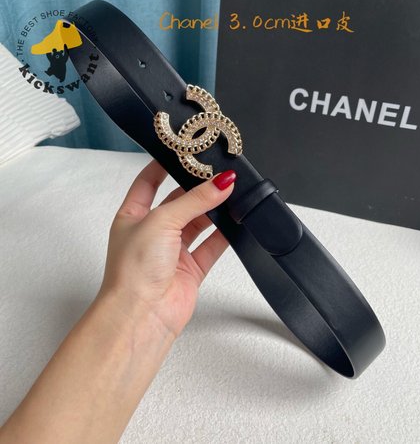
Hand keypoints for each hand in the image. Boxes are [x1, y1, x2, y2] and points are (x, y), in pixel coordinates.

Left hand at [98, 158, 236, 337]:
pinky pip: (211, 246)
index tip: (183, 153)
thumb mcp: (161, 222)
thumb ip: (194, 201)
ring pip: (198, 223)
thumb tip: (222, 182)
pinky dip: (225, 235)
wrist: (142, 316)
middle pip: (179, 202)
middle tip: (219, 173)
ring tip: (233, 193)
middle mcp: (152, 233)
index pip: (147, 183)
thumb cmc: (134, 270)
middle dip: (198, 189)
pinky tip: (237, 222)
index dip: (163, 166)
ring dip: (214, 210)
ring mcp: (172, 251)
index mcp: (133, 217)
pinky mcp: (191, 268)